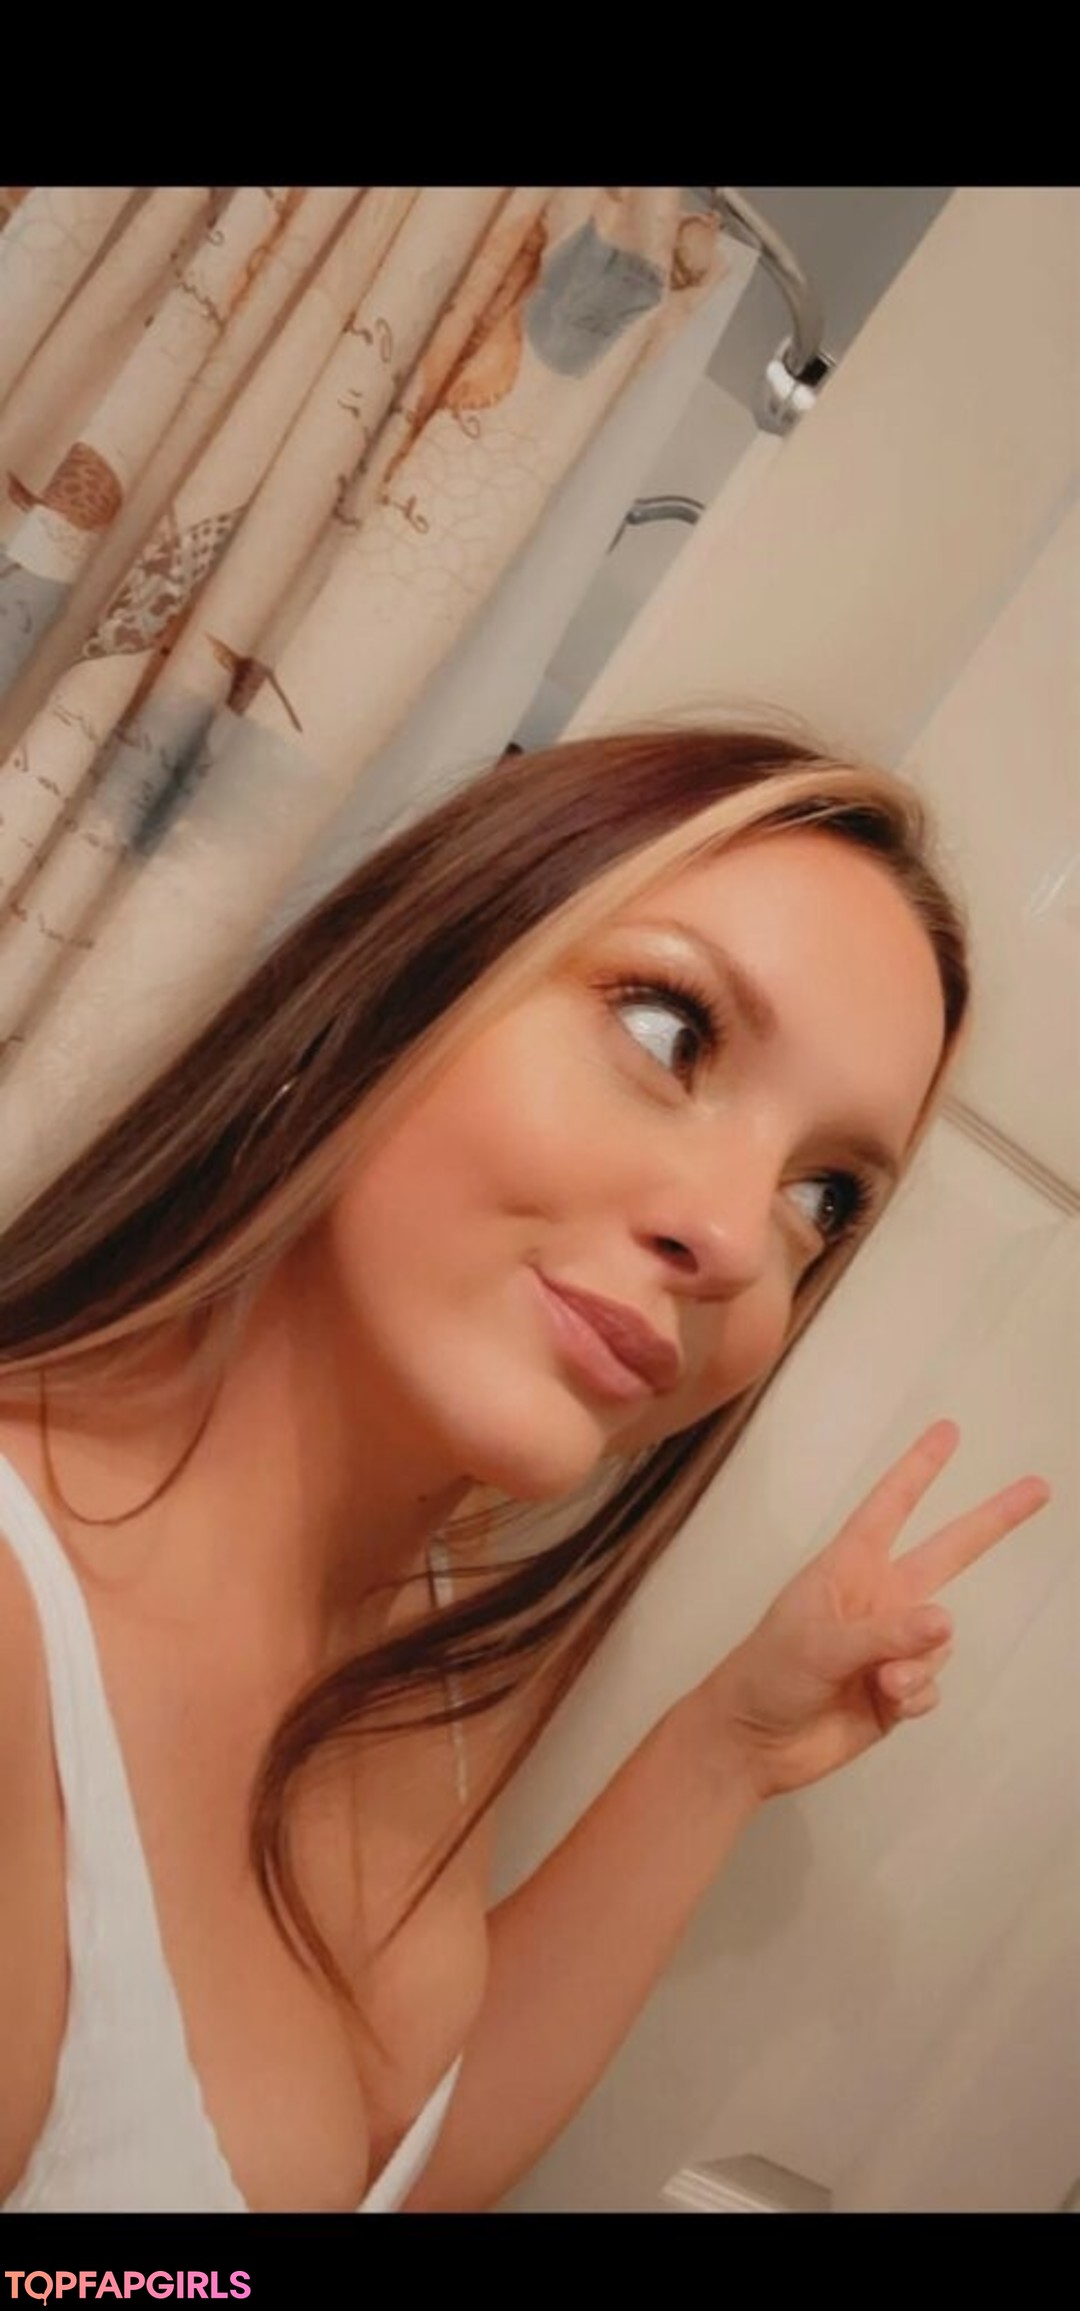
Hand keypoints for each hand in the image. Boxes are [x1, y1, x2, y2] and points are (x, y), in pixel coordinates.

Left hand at [693, 1420, 1051, 1803]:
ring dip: (915, 1663)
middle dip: (992, 1520)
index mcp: (848, 1568)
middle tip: (1039, 1487)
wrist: (754, 1742)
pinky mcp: (899, 1691)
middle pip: (948, 1552)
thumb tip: (947, 1622)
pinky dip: (914, 1697)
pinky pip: (931, 1685)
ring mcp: (891, 1645)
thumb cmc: (769, 1674)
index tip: (948, 1431)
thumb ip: (885, 1633)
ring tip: (877, 1684)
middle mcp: (878, 1599)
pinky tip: (884, 1705)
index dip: (919, 1468)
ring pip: (940, 1639)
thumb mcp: (819, 1643)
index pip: (891, 1507)